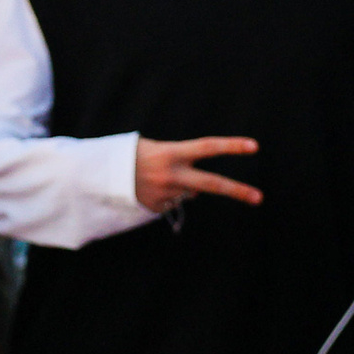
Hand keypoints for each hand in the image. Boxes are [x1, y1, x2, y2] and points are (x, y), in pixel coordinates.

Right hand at [133, 136, 259, 213]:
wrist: (95, 177)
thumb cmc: (126, 156)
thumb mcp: (151, 148)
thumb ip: (178, 161)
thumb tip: (198, 192)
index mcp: (170, 153)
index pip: (207, 147)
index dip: (231, 146)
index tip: (253, 146)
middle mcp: (171, 175)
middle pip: (212, 184)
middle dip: (237, 191)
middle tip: (258, 197)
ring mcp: (165, 193)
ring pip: (188, 192)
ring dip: (179, 186)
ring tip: (154, 177)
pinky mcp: (156, 207)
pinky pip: (171, 201)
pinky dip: (164, 195)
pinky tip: (146, 188)